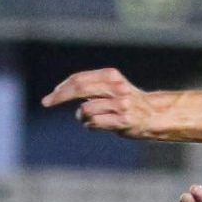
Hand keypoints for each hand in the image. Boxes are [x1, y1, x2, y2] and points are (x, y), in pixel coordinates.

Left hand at [41, 68, 166, 138]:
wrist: (154, 116)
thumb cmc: (127, 102)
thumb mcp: (112, 87)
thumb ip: (91, 86)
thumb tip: (61, 91)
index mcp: (112, 76)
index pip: (79, 79)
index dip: (62, 88)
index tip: (50, 97)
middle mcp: (116, 88)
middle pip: (79, 89)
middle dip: (59, 96)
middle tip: (46, 102)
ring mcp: (120, 105)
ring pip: (84, 110)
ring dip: (82, 117)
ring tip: (92, 119)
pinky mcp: (122, 121)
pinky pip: (93, 123)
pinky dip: (90, 125)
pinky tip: (99, 125)